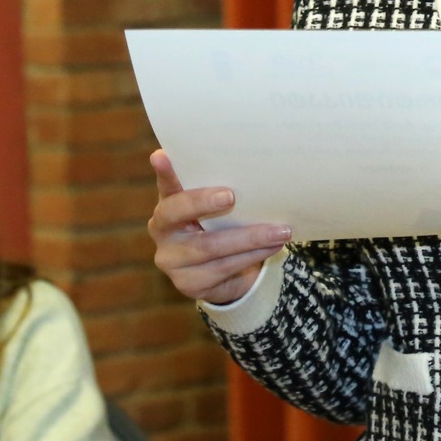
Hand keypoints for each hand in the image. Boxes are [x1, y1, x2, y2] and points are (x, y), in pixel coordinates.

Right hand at [147, 149, 290, 304]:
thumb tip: (253, 167)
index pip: (165, 185)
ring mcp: (171, 261)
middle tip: (231, 195)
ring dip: (250, 237)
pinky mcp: (188, 284)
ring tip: (280, 230)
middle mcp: (162, 231)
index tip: (161, 156)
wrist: (226, 274)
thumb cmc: (223, 227)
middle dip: (203, 203)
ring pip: (210, 246)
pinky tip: (273, 246)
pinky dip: (252, 255)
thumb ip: (221, 191)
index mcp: (168, 205)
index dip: (164, 173)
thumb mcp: (219, 209)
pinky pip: (224, 267)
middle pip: (176, 214)